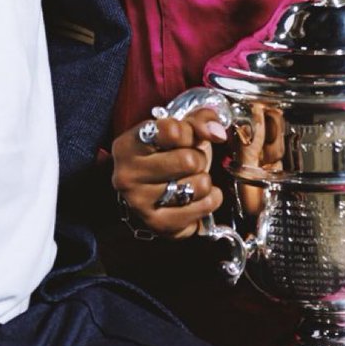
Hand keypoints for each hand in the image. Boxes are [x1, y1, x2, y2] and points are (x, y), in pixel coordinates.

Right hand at [112, 108, 227, 237]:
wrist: (149, 193)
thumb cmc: (165, 156)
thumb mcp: (178, 130)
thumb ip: (199, 120)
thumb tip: (217, 132)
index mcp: (127, 145)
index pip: (173, 131)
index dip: (188, 133)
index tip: (183, 139)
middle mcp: (127, 175)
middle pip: (189, 160)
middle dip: (198, 158)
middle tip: (187, 162)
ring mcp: (140, 203)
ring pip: (200, 184)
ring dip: (203, 180)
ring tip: (189, 179)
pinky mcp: (159, 225)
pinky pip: (205, 206)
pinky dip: (210, 199)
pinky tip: (197, 196)